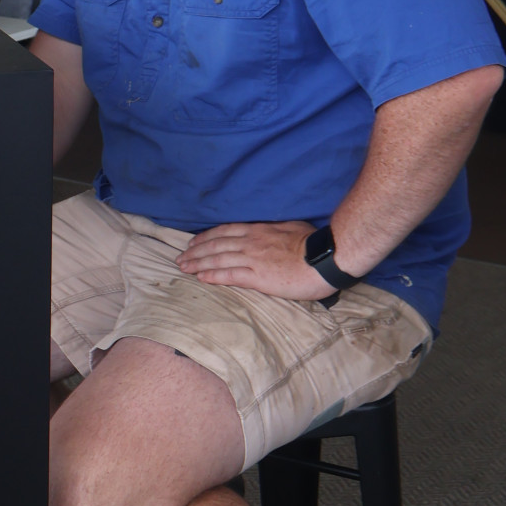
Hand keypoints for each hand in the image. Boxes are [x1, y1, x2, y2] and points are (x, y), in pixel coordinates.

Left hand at [176, 221, 335, 300]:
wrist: (325, 258)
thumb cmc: (313, 243)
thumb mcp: (290, 227)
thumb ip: (274, 230)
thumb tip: (268, 231)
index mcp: (258, 230)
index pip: (225, 232)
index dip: (206, 237)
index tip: (193, 243)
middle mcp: (251, 242)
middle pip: (216, 245)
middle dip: (195, 251)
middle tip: (180, 258)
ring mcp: (253, 259)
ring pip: (218, 259)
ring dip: (198, 263)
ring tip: (183, 267)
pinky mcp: (258, 277)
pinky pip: (230, 275)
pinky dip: (213, 276)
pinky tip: (201, 277)